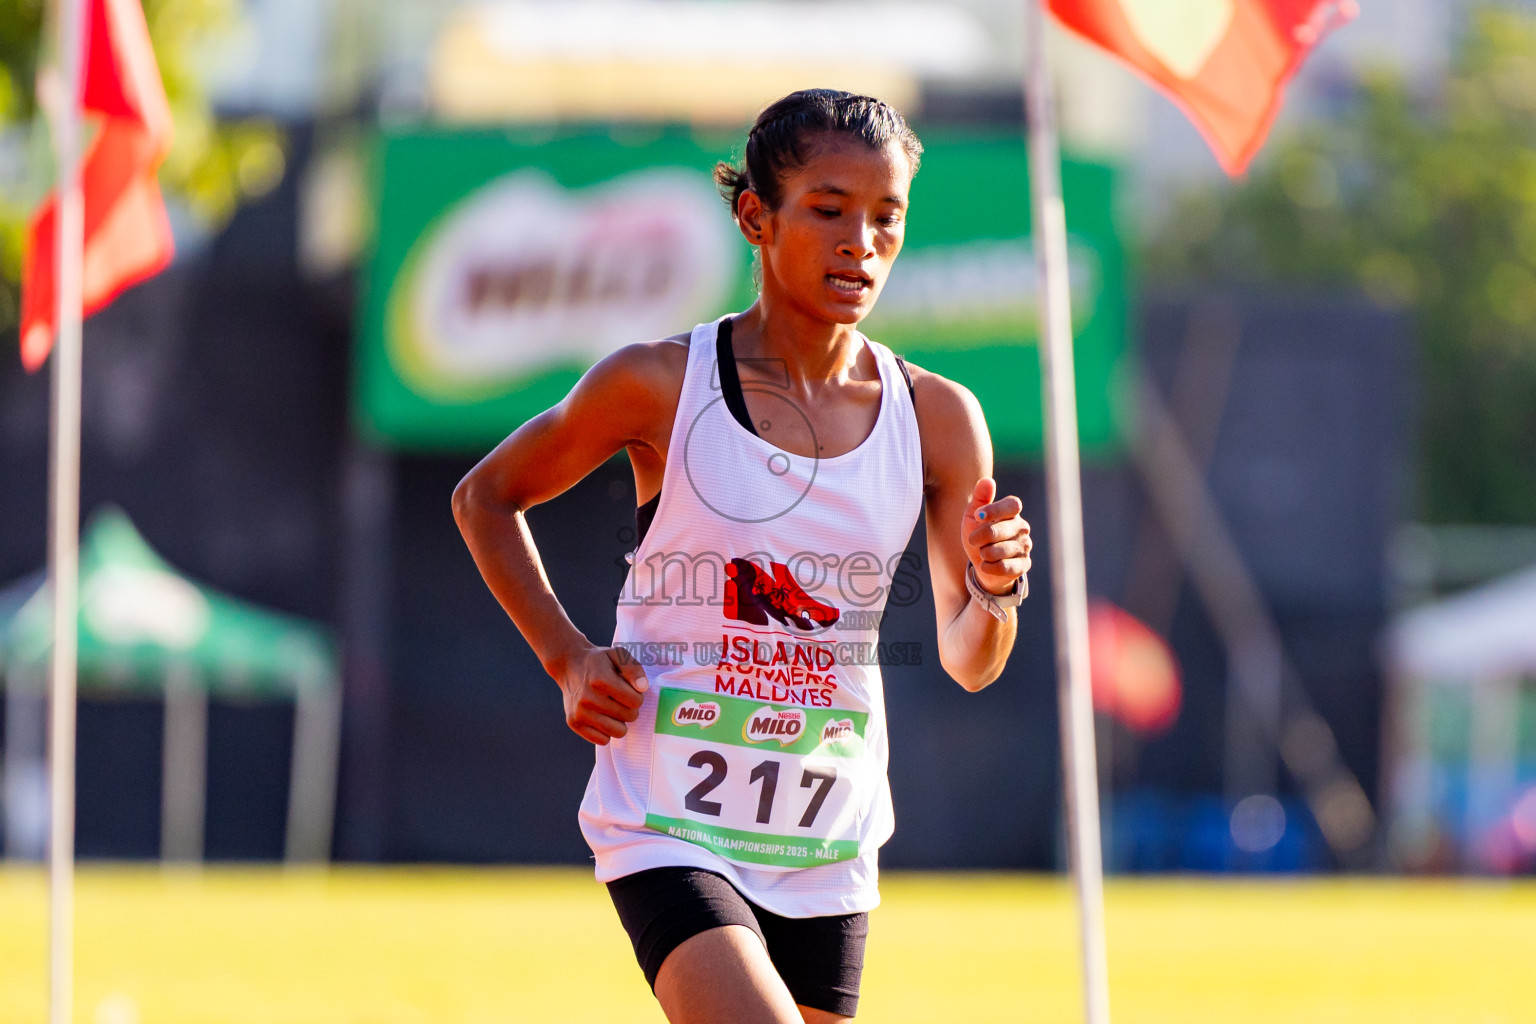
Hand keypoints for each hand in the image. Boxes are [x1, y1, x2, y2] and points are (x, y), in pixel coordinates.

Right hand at [555, 646, 649, 744]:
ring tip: (612, 708)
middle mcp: (588, 698)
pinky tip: (601, 716)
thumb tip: (642, 687)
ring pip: (618, 732)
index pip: (635, 701)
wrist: (569, 665)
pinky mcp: (574, 723)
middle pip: (629, 717)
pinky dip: (606, 731)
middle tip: (619, 698)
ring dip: (620, 721)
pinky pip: (602, 740)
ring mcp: (580, 712)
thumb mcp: (618, 655)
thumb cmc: (599, 661)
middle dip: (629, 708)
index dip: (636, 696)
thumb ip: (634, 669)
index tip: (628, 690)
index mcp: (600, 680)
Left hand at [962, 477, 1031, 595]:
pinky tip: (986, 565)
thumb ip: (980, 497)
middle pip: (1000, 530)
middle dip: (980, 537)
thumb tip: (988, 480)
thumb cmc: (978, 535)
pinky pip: (1005, 567)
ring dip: (984, 553)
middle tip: (973, 540)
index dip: (995, 510)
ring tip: (983, 553)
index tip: (978, 516)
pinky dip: (989, 567)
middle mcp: (1022, 527)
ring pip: (1000, 550)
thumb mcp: (973, 516)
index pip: (1013, 505)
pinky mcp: (1023, 565)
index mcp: (1012, 512)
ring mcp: (1025, 546)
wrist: (982, 564)